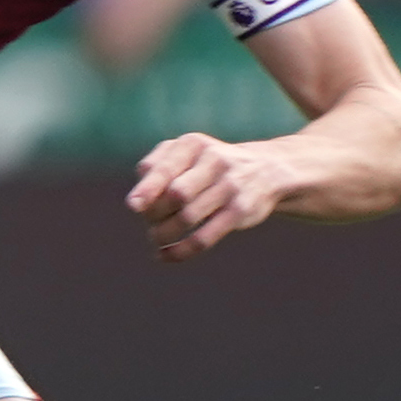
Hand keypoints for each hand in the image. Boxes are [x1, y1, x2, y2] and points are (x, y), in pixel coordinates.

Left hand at [126, 130, 290, 262]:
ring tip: (156, 239)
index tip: (134, 206)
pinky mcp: (241, 211)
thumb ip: (158, 167)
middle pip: (176, 194)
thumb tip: (137, 201)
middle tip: (150, 223)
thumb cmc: (210, 165)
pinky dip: (182, 250)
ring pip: (188, 217)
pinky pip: (205, 237)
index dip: (148, 189)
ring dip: (165, 233)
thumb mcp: (188, 154)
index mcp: (193, 144)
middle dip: (155, 214)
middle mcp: (214, 161)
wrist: (266, 170)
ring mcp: (230, 185)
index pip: (165, 168)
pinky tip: (166, 256)